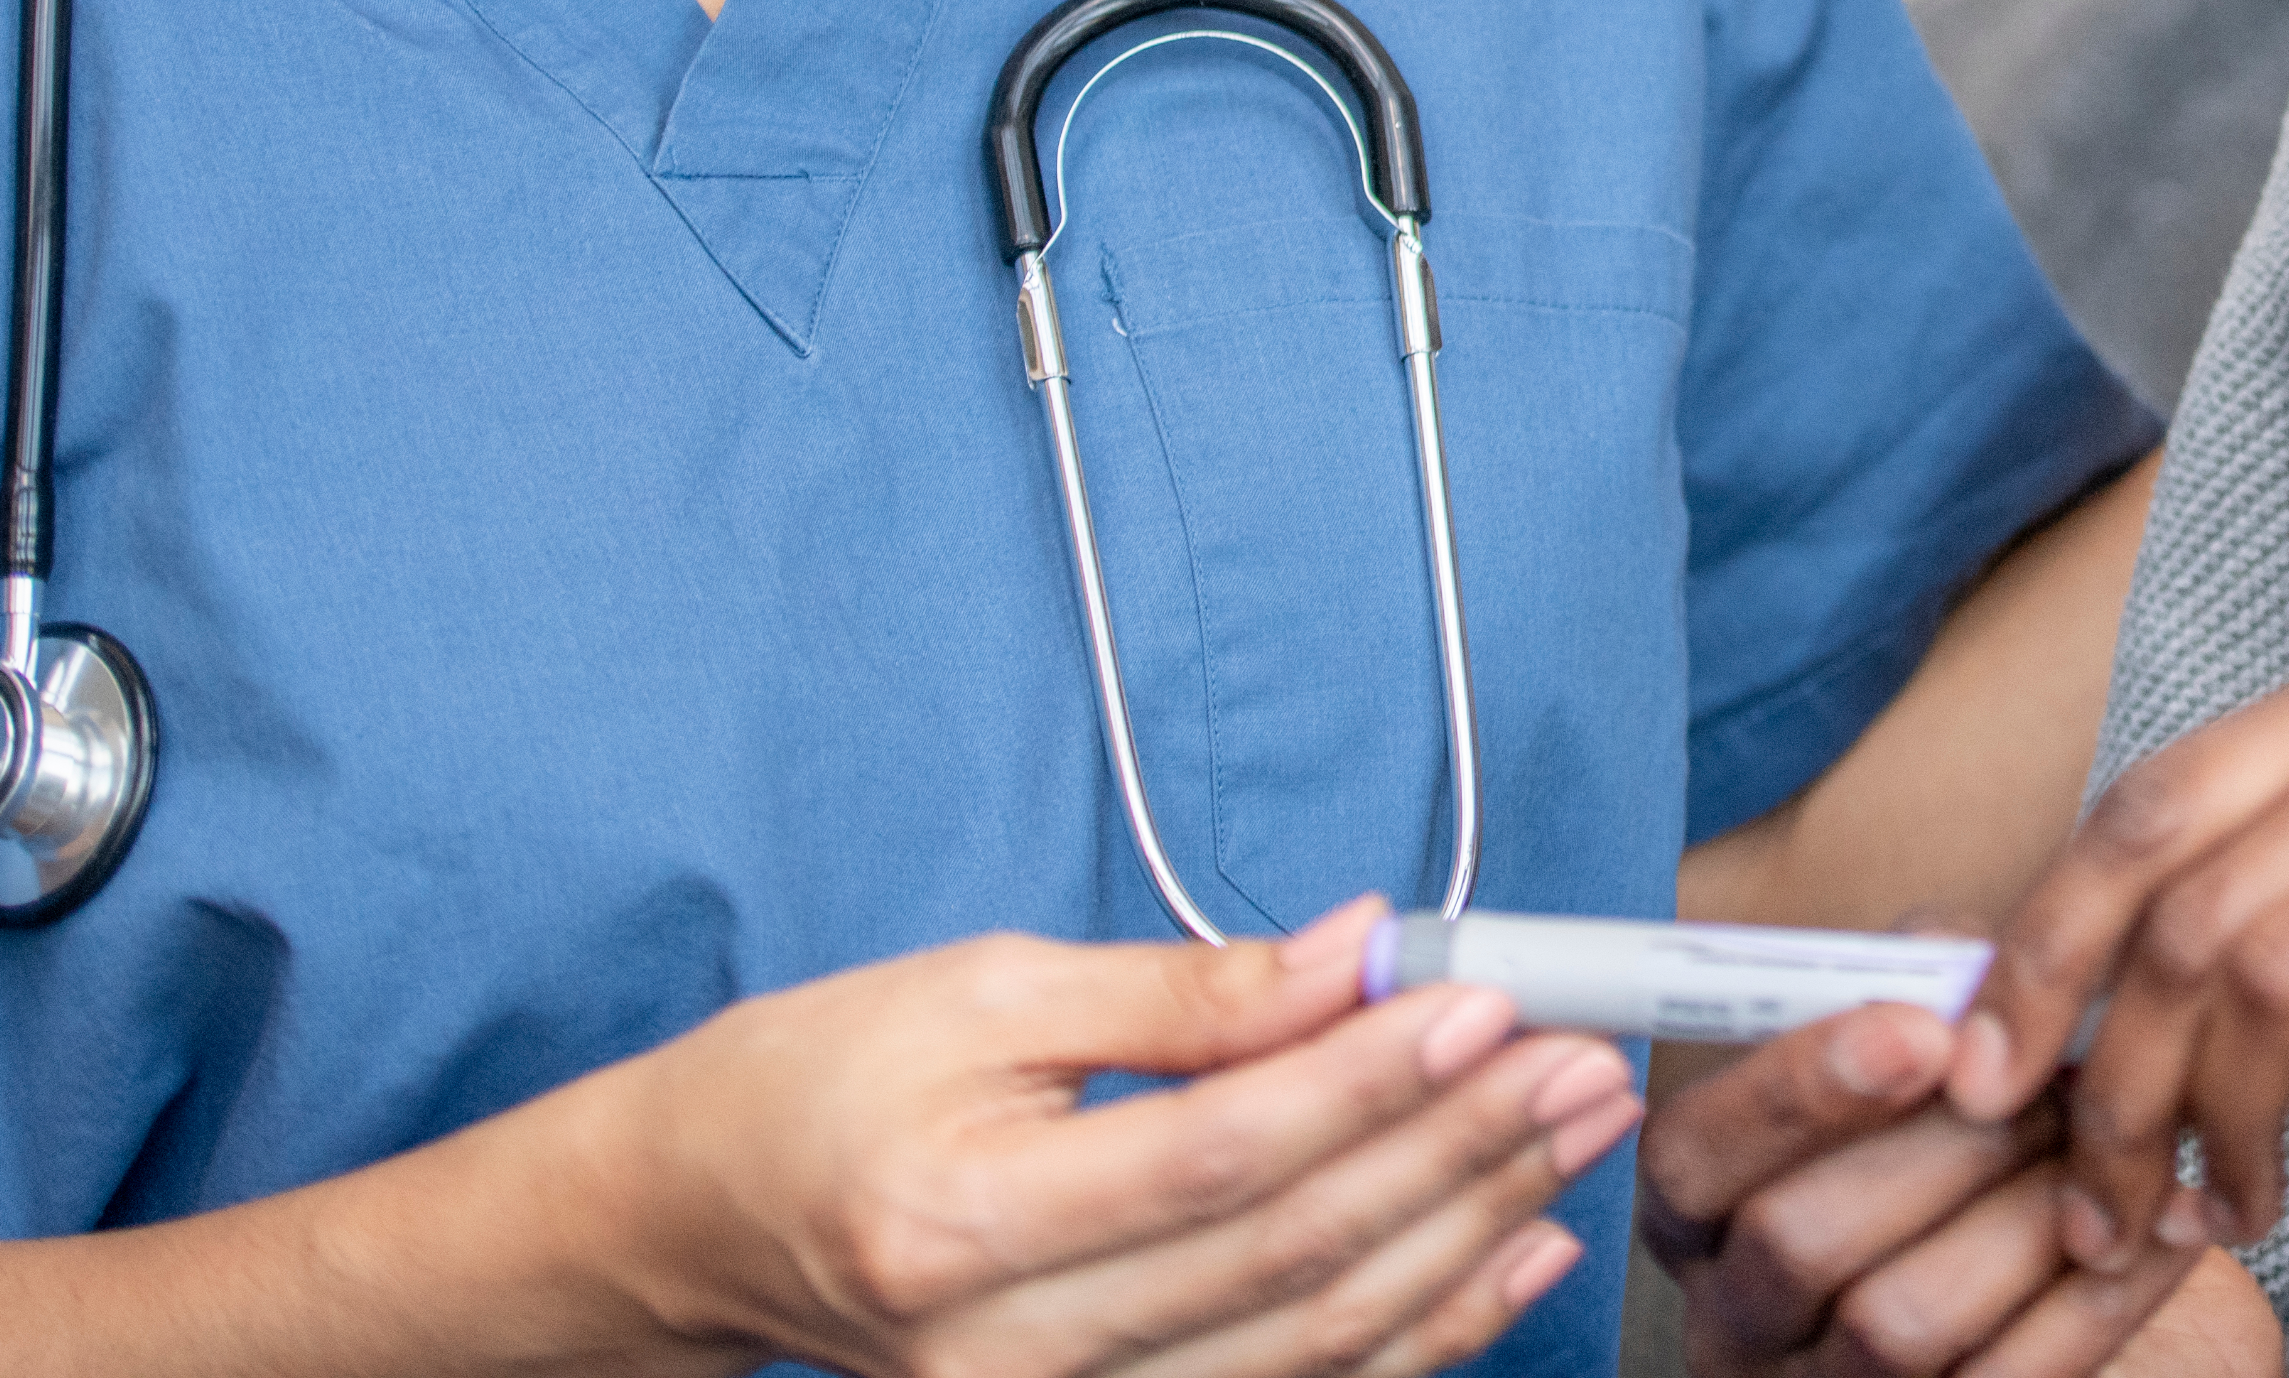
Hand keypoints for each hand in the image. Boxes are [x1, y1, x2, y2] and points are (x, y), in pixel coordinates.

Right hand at [609, 896, 1638, 1376]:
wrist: (707, 1224)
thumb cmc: (826, 1083)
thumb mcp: (984, 991)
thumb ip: (1184, 992)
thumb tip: (1360, 951)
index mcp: (958, 1224)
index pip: (1217, 1156)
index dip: (1367, 1082)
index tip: (1488, 1002)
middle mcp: (1006, 1356)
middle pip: (1286, 1254)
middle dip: (1458, 1149)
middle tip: (1582, 1059)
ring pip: (1316, 1344)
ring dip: (1470, 1234)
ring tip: (1574, 1135)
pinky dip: (1424, 1330)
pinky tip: (1512, 1250)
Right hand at [1638, 1006, 2268, 1377]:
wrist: (2036, 1255)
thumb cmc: (1954, 1127)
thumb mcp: (1917, 1043)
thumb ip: (1921, 986)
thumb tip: (1955, 957)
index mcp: (1700, 1207)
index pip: (1693, 1154)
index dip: (1796, 1088)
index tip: (1923, 1031)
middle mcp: (1738, 1316)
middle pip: (1797, 1241)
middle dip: (1941, 1149)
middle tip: (2049, 1082)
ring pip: (1897, 1323)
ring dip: (2022, 1217)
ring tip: (2107, 1143)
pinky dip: (2103, 1299)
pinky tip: (2171, 1221)